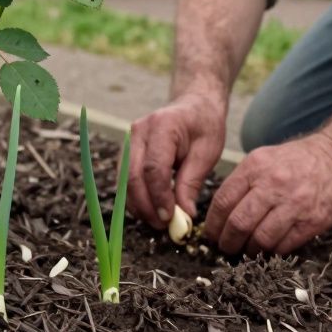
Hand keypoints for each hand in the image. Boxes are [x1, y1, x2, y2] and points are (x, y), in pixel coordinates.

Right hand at [127, 93, 226, 229]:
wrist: (194, 106)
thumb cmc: (204, 126)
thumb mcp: (207, 152)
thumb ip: (192, 182)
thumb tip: (185, 215)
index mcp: (162, 126)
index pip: (153, 168)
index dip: (159, 196)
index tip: (169, 218)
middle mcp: (138, 131)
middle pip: (132, 175)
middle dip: (145, 205)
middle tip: (162, 226)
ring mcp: (128, 139)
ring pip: (124, 180)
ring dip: (138, 204)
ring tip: (158, 222)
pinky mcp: (126, 150)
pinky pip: (125, 178)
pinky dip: (136, 197)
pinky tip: (151, 209)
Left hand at [204, 133, 331, 255]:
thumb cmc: (295, 161)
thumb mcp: (262, 159)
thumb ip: (240, 183)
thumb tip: (218, 213)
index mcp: (256, 167)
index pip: (224, 201)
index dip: (213, 224)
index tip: (211, 234)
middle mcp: (274, 185)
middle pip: (239, 223)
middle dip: (228, 242)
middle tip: (226, 247)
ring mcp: (295, 204)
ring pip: (261, 239)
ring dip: (249, 250)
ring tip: (247, 250)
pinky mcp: (312, 221)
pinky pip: (284, 246)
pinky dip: (272, 251)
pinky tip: (268, 248)